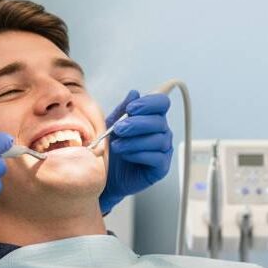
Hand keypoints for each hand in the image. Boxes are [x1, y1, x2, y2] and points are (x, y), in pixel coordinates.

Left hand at [99, 91, 172, 214]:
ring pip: (158, 139)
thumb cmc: (109, 148)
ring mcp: (164, 149)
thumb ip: (123, 109)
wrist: (103, 174)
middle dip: (136, 124)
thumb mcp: (111, 125)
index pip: (161, 103)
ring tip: (117, 146)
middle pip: (159, 121)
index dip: (149, 103)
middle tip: (118, 129)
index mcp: (151, 117)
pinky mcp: (162, 167)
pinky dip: (139, 154)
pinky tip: (126, 155)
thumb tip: (135, 93)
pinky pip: (157, 157)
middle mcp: (162, 131)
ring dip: (134, 141)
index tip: (130, 109)